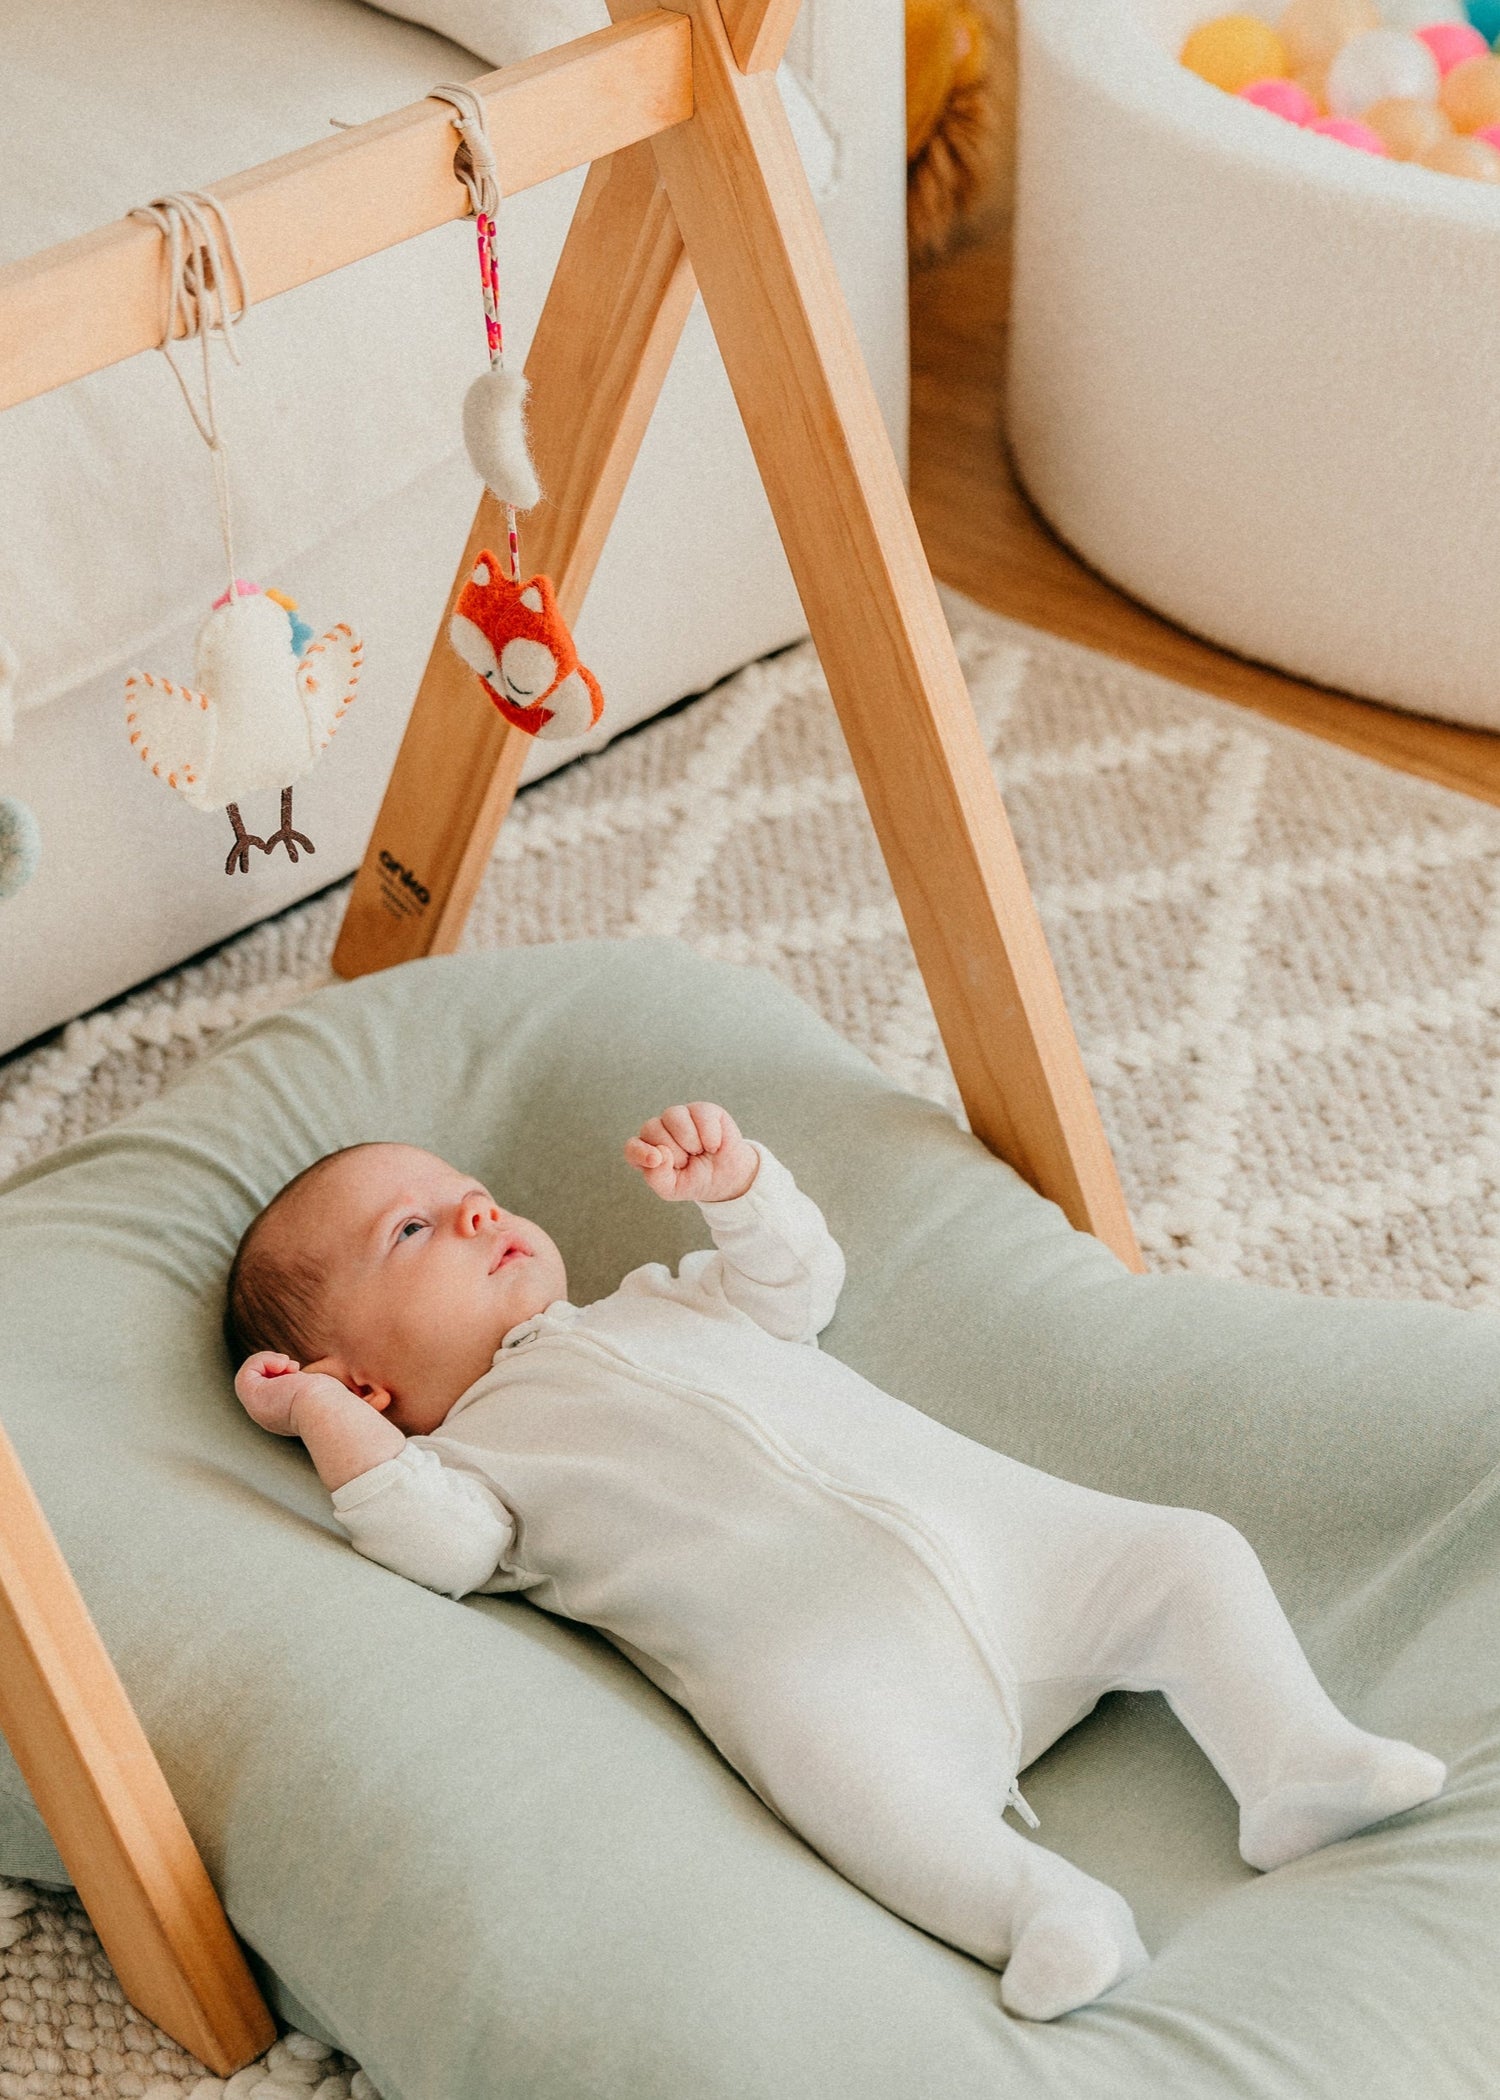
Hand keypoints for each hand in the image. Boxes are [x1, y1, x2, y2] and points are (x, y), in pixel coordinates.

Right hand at [234, 1352, 364, 1438]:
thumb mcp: (349, 1396)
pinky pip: (247, 1371)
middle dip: (280, 1369)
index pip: (280, 1392)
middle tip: (296, 1370)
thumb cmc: (344, 1408)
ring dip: (272, 1364)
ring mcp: (258, 1407)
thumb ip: (365, 1397)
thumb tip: (385, 1399)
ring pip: (253, 1376)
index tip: (304, 1373)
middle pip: (265, 1383)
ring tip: (290, 1368)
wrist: (328, 1410)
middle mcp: (269, 1416)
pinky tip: (284, 1367)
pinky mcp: (250, 1396)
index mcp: (288, 1418)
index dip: (289, 1377)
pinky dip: (264, 1360)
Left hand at [624, 1102, 758, 1202]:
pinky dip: (709, 1135)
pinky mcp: (702, 1110)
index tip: (654, 1160)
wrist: (727, 1179)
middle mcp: (659, 1130)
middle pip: (651, 1129)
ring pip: (673, 1117)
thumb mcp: (672, 1189)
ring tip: (699, 1151)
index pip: (632, 1147)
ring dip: (690, 1142)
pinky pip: (700, 1115)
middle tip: (688, 1162)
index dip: (640, 1151)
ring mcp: (679, 1117)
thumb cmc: (695, 1181)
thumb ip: (657, 1177)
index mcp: (647, 1151)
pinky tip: (713, 1146)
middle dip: (674, 1152)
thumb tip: (658, 1154)